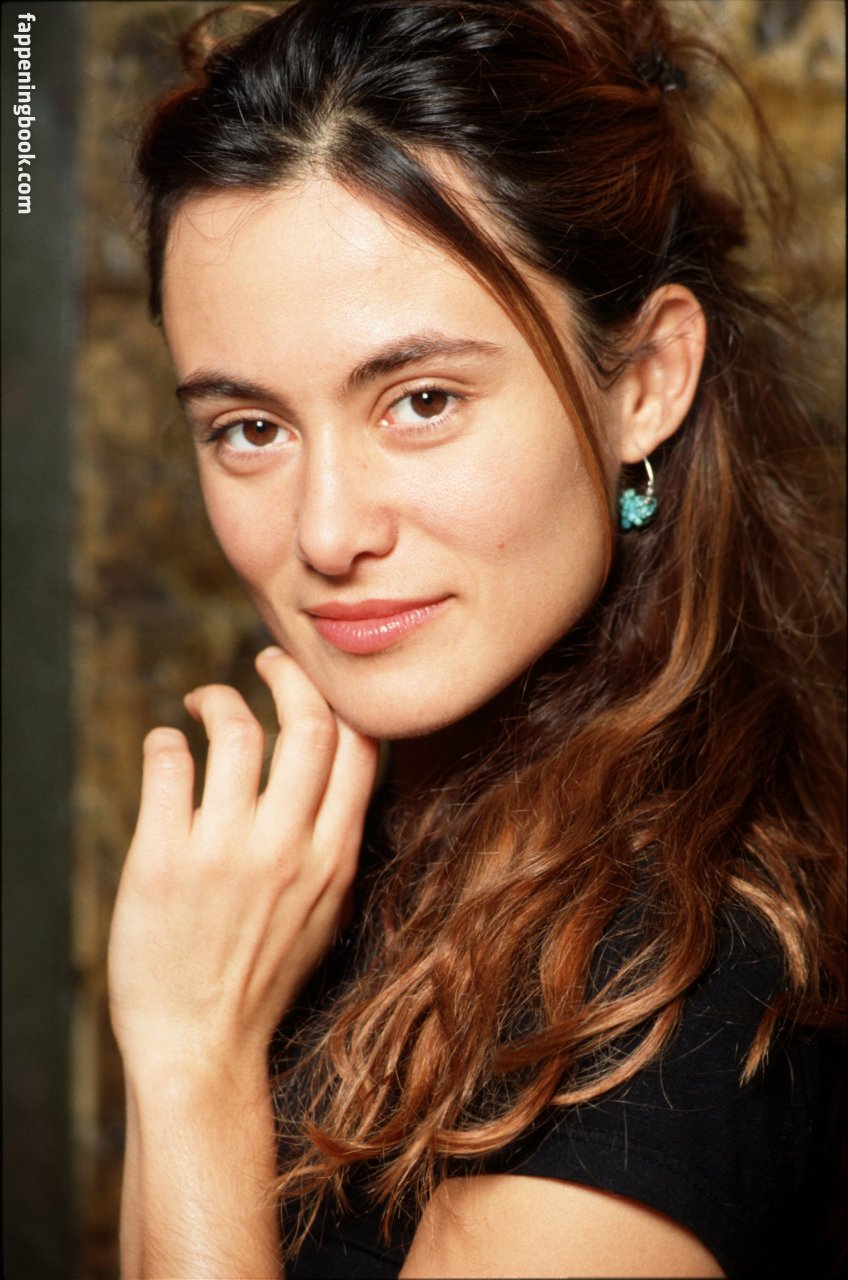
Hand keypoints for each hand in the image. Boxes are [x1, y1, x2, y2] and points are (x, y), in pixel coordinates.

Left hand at [108, 646, 378, 1076]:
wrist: (200, 1046)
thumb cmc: (260, 980)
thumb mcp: (325, 914)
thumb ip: (333, 846)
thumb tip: (338, 778)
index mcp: (333, 858)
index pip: (360, 749)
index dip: (340, 700)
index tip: (315, 684)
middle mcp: (287, 848)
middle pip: (307, 724)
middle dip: (287, 675)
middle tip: (264, 661)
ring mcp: (225, 852)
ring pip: (238, 731)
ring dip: (218, 698)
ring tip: (202, 704)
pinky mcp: (163, 859)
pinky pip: (169, 764)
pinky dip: (166, 740)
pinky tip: (165, 746)